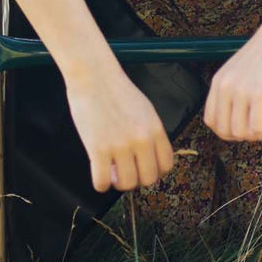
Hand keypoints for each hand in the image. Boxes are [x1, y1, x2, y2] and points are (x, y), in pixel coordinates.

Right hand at [67, 70, 175, 192]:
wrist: (94, 77)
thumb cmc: (117, 92)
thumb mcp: (146, 110)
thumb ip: (151, 133)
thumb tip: (151, 156)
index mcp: (156, 130)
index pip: (166, 166)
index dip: (154, 172)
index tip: (142, 168)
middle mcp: (142, 140)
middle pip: (148, 179)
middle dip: (136, 179)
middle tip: (124, 171)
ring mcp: (120, 146)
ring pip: (126, 184)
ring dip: (117, 183)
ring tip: (110, 172)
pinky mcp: (98, 149)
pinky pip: (102, 183)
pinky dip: (100, 184)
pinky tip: (98, 173)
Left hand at [203, 28, 261, 141]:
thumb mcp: (240, 69)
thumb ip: (235, 89)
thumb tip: (241, 114)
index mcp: (219, 81)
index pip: (211, 120)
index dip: (227, 131)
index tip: (244, 128)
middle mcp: (226, 87)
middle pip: (224, 130)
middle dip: (242, 137)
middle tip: (257, 130)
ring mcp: (242, 91)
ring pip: (240, 132)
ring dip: (255, 136)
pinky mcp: (261, 93)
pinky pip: (258, 127)